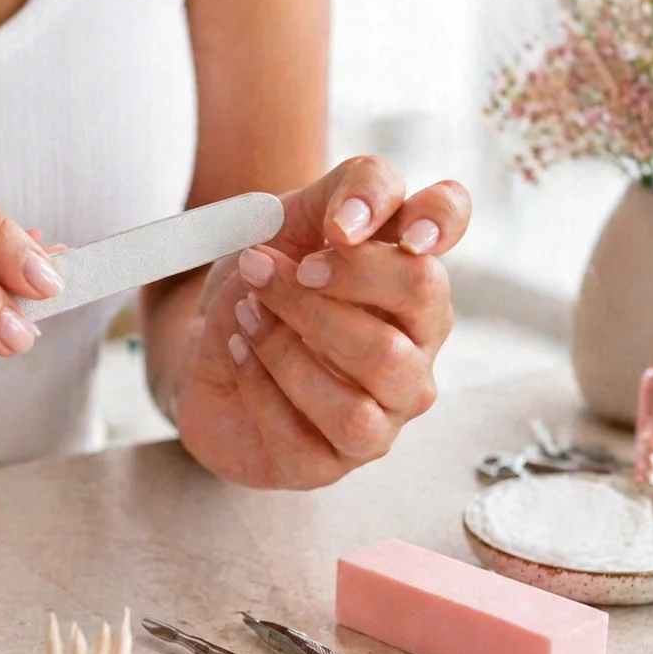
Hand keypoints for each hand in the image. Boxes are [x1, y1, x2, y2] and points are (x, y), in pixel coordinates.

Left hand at [176, 156, 470, 488]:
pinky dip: (261, 386)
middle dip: (326, 285)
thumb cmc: (263, 288)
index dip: (428, 217)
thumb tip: (354, 224)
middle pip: (418, 301)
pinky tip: (240, 359)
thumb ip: (340, 195)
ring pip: (372, 380)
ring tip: (247, 318)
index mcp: (410, 271)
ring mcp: (386, 409)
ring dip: (289, 342)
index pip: (448, 218)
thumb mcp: (289, 220)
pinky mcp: (335, 458)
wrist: (204, 349)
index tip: (347, 226)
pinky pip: (311, 431)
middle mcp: (417, 343)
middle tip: (261, 272)